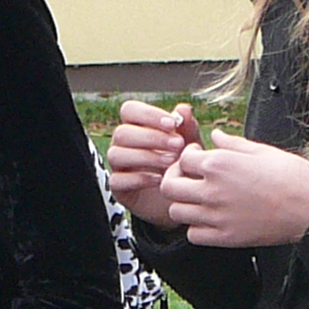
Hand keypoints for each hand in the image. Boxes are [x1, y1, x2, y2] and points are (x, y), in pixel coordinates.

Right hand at [107, 99, 199, 228]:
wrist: (184, 199)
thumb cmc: (184, 165)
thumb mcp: (191, 145)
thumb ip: (188, 127)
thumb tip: (183, 109)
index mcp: (137, 127)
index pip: (129, 110)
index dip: (148, 114)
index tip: (172, 124)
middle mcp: (123, 144)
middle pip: (122, 132)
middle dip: (151, 137)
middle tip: (178, 145)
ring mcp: (119, 167)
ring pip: (116, 154)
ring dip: (146, 156)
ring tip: (171, 162)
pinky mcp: (119, 189)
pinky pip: (118, 180)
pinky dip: (139, 178)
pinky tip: (160, 179)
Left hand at [161, 130, 308, 247]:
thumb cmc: (293, 176)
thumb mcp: (263, 151)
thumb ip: (233, 144)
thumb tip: (216, 135)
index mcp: (220, 164)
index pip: (182, 158)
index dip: (188, 156)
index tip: (199, 157)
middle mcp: (213, 190)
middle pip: (170, 186)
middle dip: (175, 178)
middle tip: (189, 178)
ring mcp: (217, 216)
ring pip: (177, 211)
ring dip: (184, 203)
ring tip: (199, 198)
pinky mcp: (226, 238)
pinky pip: (193, 235)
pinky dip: (196, 227)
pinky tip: (209, 219)